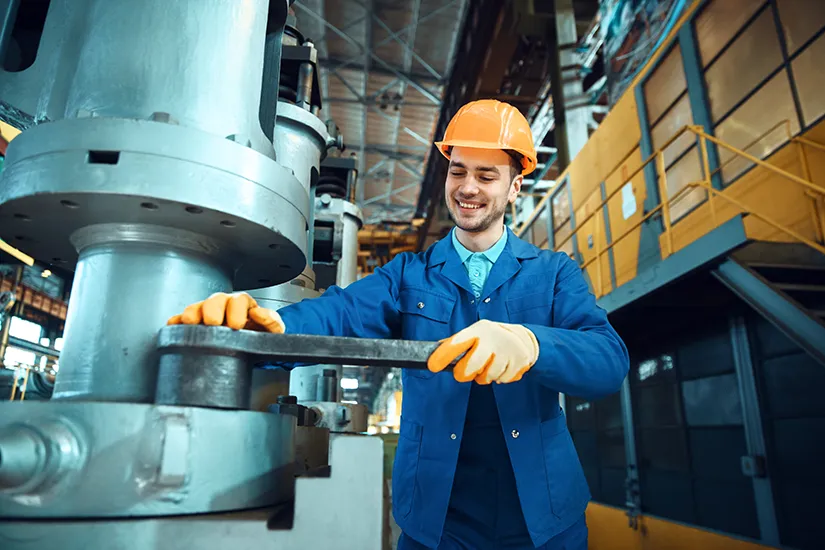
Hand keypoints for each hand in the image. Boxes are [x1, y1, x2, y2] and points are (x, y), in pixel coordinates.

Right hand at [167, 292, 284, 332]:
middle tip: (213, 323)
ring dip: (193, 313)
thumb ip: (271, 320)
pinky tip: (173, 325)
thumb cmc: (261, 335)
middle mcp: (224, 305)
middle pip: (215, 300)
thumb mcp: (273, 330)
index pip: (238, 300)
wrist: (252, 345)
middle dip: (213, 310)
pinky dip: (176, 322)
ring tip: (190, 322)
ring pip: (197, 307)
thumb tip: (258, 313)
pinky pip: (182, 319)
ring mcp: (207, 313)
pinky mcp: (195, 324)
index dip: (236, 311)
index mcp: (243, 304)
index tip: (236, 325)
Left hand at [427, 320, 538, 383]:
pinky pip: (502, 379)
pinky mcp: (520, 360)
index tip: (433, 366)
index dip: (442, 356)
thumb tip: (433, 351)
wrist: (522, 338)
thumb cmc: (490, 339)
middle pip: (470, 366)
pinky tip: (502, 367)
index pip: (456, 343)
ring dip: (485, 376)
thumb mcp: (474, 334)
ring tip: (489, 366)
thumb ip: (456, 343)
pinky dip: (500, 378)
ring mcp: (507, 349)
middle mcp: (492, 338)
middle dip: (464, 374)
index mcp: (477, 330)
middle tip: (465, 372)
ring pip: (487, 377)